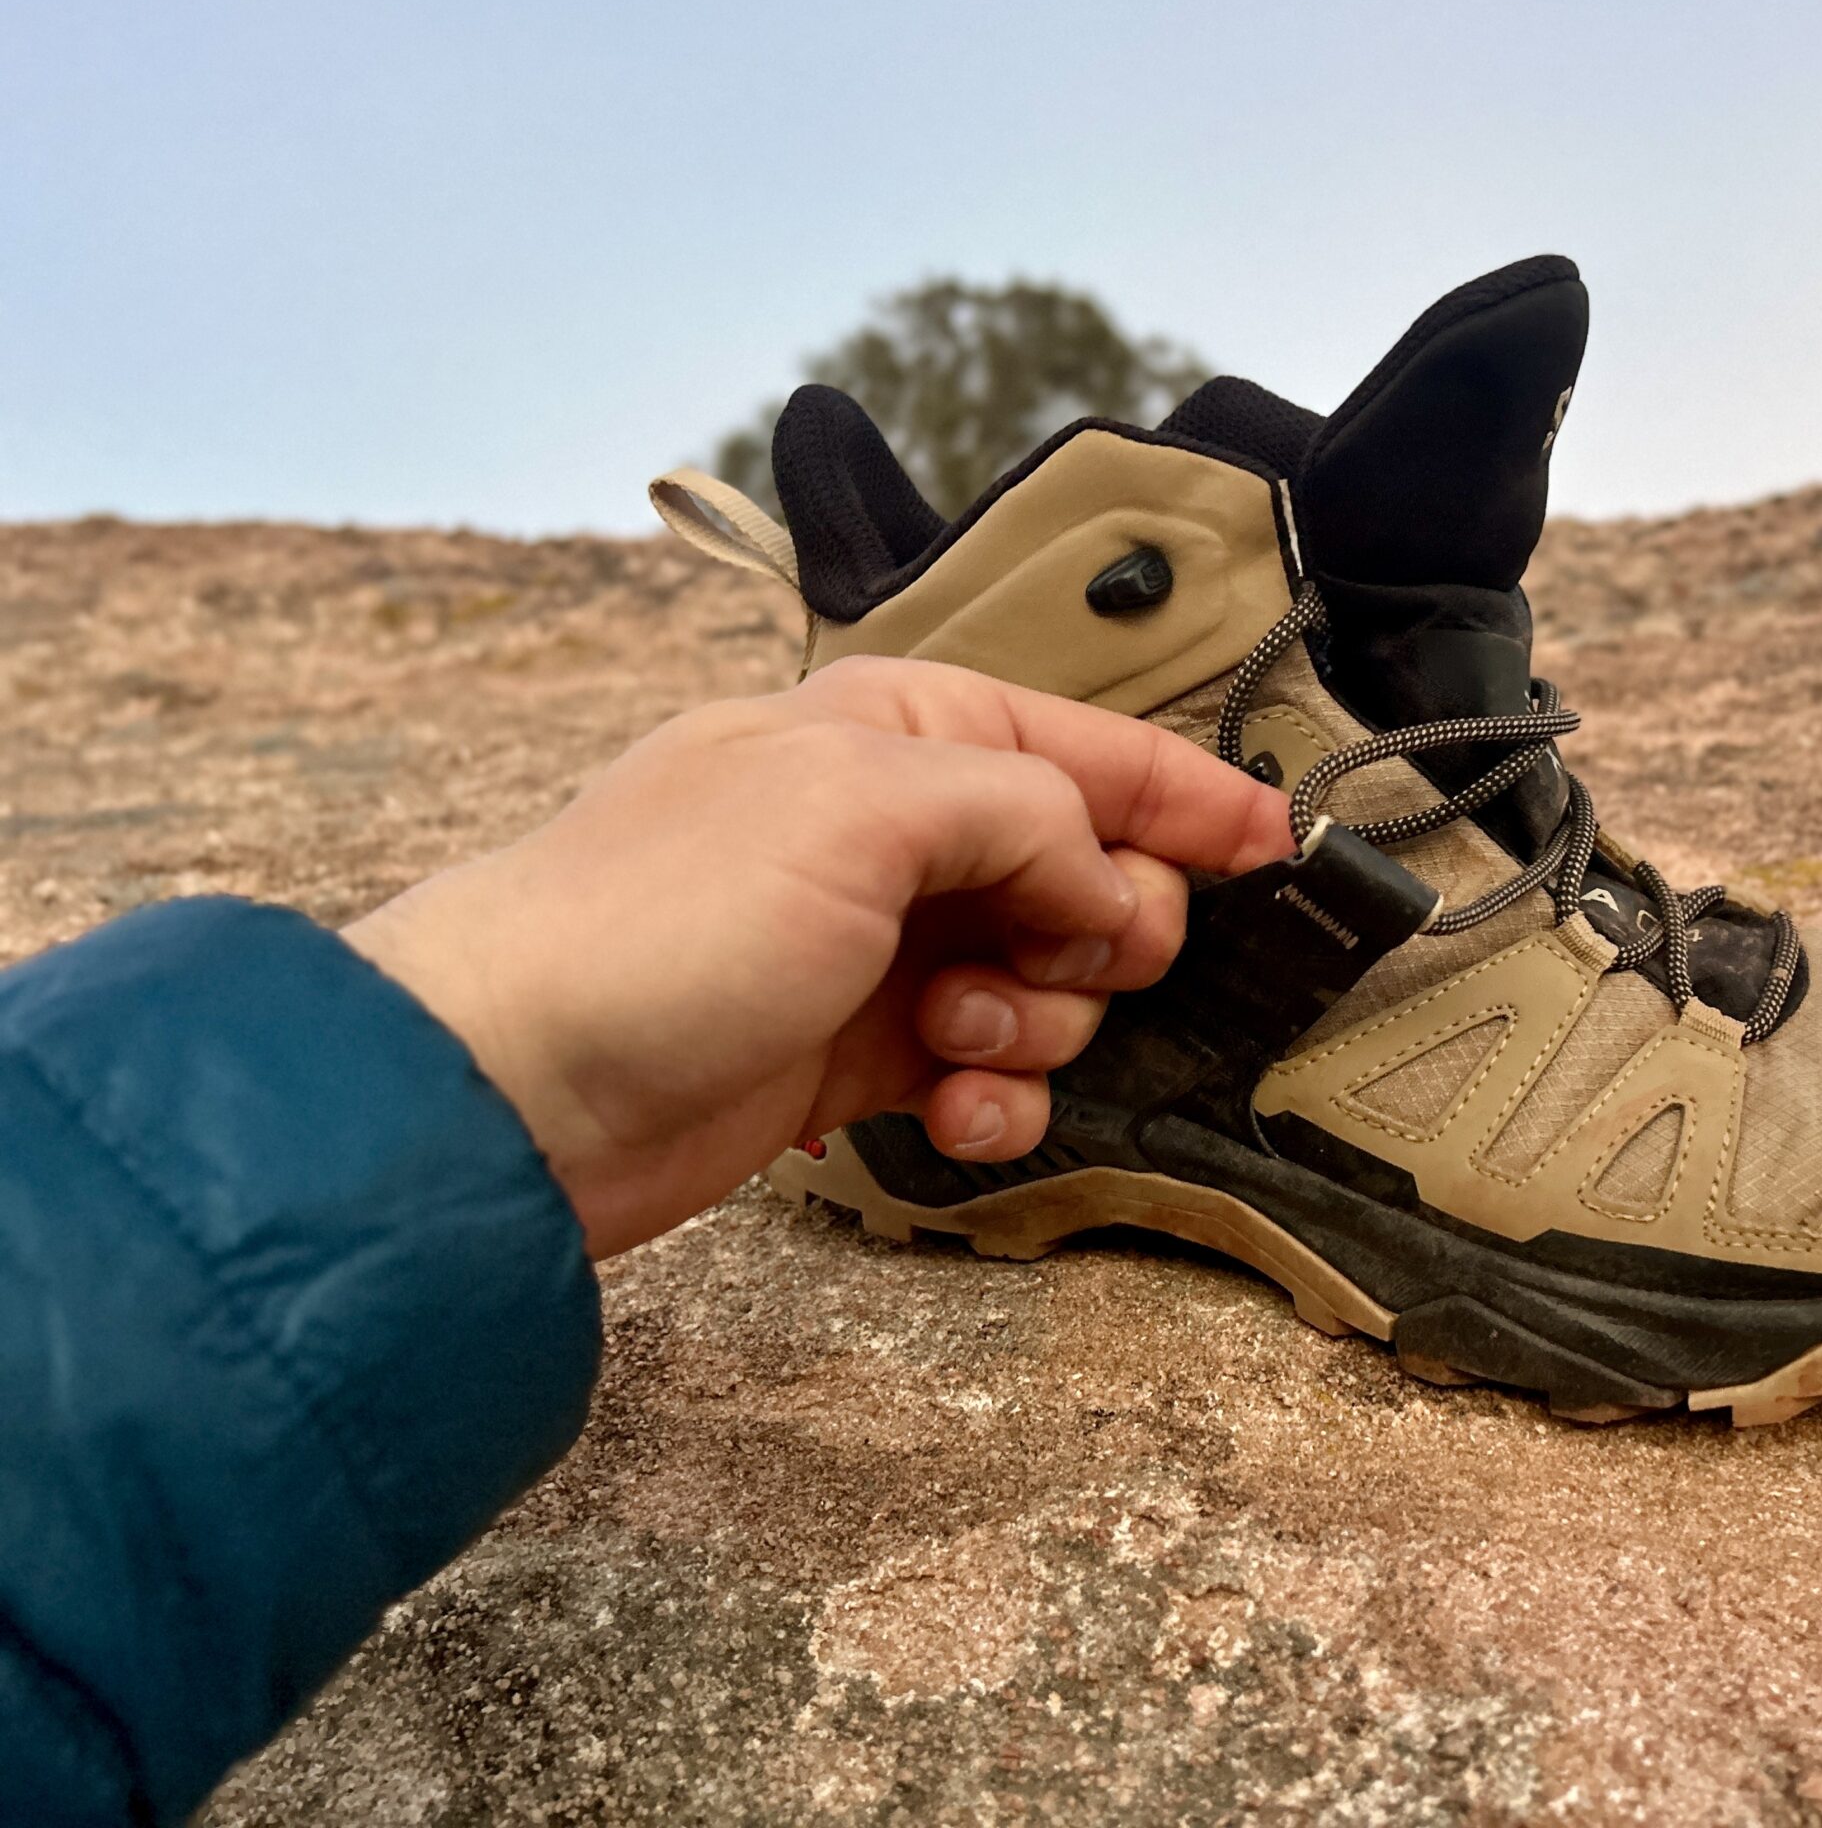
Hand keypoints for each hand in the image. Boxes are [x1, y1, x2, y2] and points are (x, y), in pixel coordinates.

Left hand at [342, 656, 1290, 1256]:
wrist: (515, 1089)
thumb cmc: (661, 918)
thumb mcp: (863, 807)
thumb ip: (1029, 815)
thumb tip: (1108, 884)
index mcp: (899, 733)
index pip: (1088, 750)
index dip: (1192, 800)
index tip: (1282, 849)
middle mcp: (899, 833)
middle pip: (1092, 877)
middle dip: (1097, 929)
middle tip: (1047, 956)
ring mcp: (884, 951)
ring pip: (1052, 987)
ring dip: (1033, 1024)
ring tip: (944, 1039)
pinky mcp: (862, 1060)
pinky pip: (990, 1074)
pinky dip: (993, 1099)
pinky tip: (949, 1112)